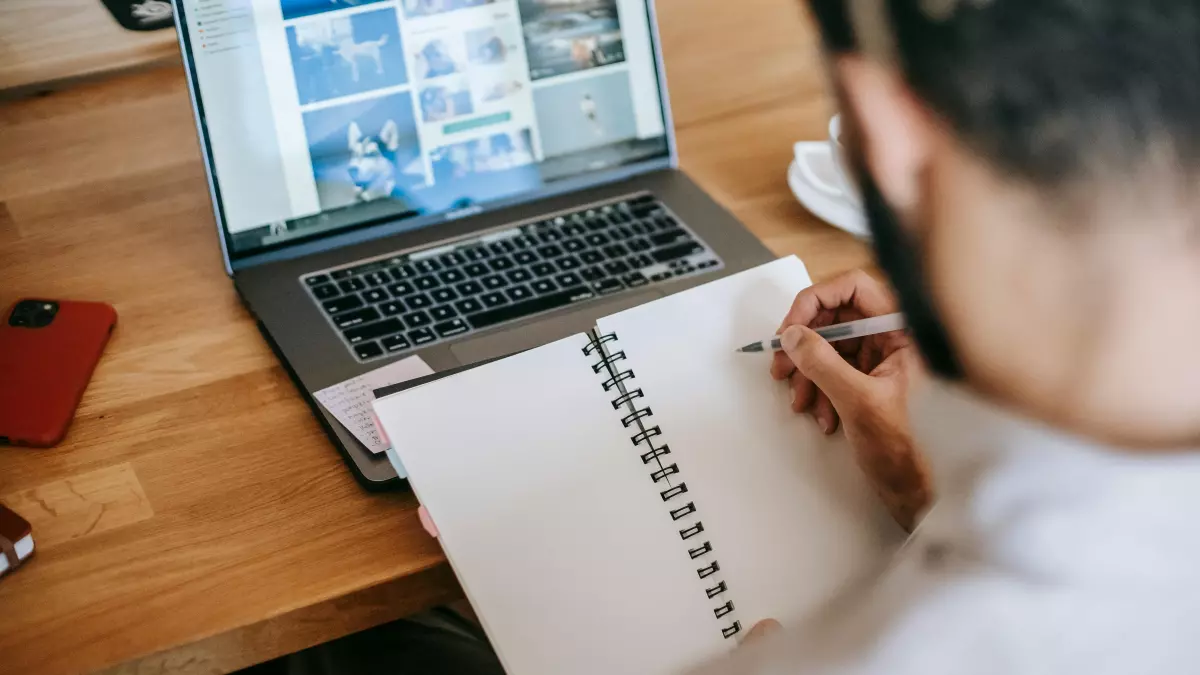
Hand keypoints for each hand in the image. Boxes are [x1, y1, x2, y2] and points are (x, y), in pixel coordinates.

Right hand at [770, 270, 931, 530]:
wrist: (917, 488)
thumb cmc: (908, 449)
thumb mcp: (858, 401)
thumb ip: (823, 363)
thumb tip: (793, 335)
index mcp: (905, 331)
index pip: (854, 288)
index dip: (816, 301)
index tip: (791, 327)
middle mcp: (894, 338)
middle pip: (836, 316)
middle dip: (804, 342)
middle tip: (782, 363)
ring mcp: (882, 359)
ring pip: (830, 345)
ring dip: (806, 371)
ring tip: (799, 398)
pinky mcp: (869, 379)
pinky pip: (832, 369)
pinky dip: (817, 388)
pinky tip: (819, 412)